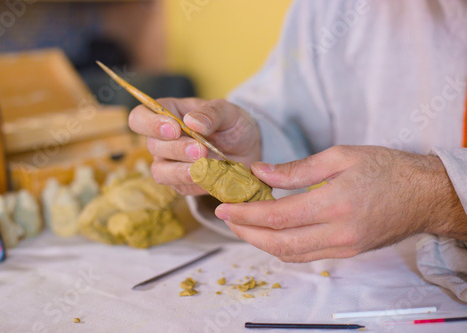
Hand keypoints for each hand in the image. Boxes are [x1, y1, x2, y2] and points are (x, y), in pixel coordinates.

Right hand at [129, 98, 260, 194]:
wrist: (247, 149)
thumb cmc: (232, 125)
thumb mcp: (228, 112)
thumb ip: (211, 113)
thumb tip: (192, 122)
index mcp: (168, 113)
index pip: (140, 117)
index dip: (151, 124)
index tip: (174, 129)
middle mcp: (162, 139)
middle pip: (152, 145)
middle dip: (177, 149)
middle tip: (201, 150)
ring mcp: (169, 163)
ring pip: (161, 171)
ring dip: (181, 171)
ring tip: (205, 167)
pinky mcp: (180, 183)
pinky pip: (179, 187)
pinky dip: (196, 184)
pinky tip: (212, 178)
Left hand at [215, 145, 466, 261]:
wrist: (424, 195)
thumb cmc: (386, 169)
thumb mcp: (340, 156)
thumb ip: (296, 169)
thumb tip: (260, 173)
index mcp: (334, 205)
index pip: (277, 216)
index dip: (245, 214)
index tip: (224, 207)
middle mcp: (337, 233)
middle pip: (278, 243)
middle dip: (246, 233)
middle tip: (226, 218)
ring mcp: (343, 247)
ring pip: (290, 254)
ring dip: (261, 243)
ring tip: (242, 225)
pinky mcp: (346, 252)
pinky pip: (306, 255)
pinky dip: (282, 246)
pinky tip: (270, 232)